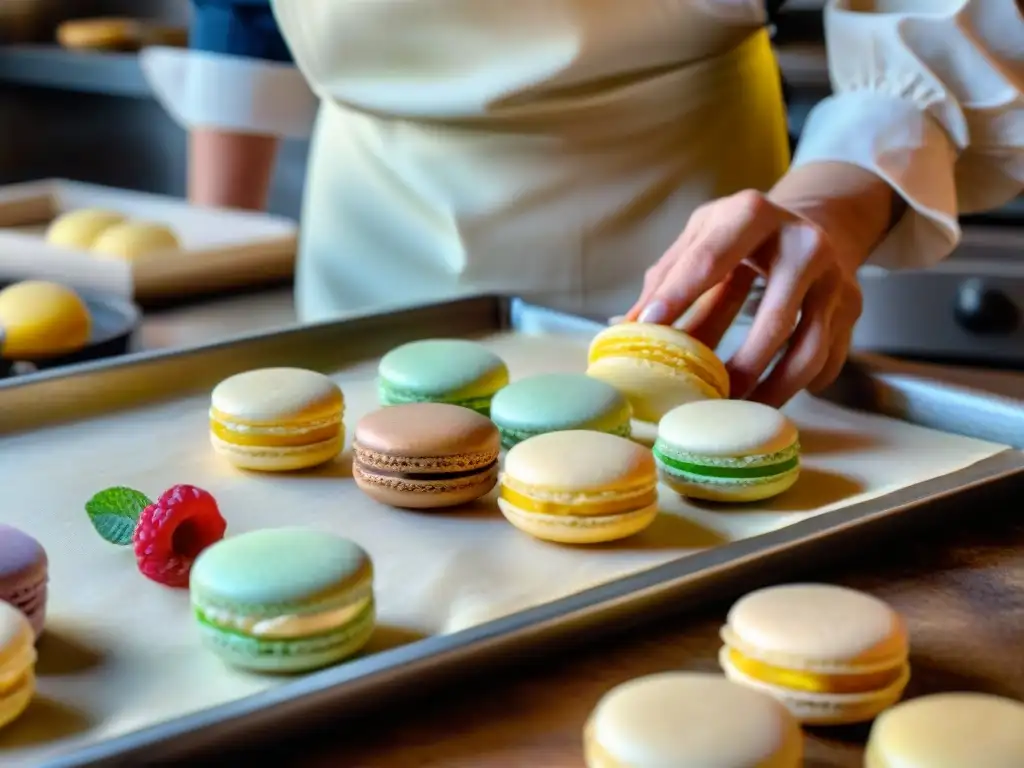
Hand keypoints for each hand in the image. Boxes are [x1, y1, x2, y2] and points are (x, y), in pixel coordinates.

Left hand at [625, 188, 867, 407]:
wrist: (815, 220)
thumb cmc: (741, 236)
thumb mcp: (701, 238)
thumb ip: (666, 279)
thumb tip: (623, 329)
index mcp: (754, 214)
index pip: (709, 261)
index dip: (677, 297)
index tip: (648, 330)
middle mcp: (804, 244)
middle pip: (776, 320)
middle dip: (742, 367)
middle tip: (708, 396)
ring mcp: (835, 279)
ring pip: (810, 351)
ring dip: (772, 390)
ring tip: (737, 409)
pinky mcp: (852, 309)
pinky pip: (827, 362)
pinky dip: (797, 387)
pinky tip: (768, 398)